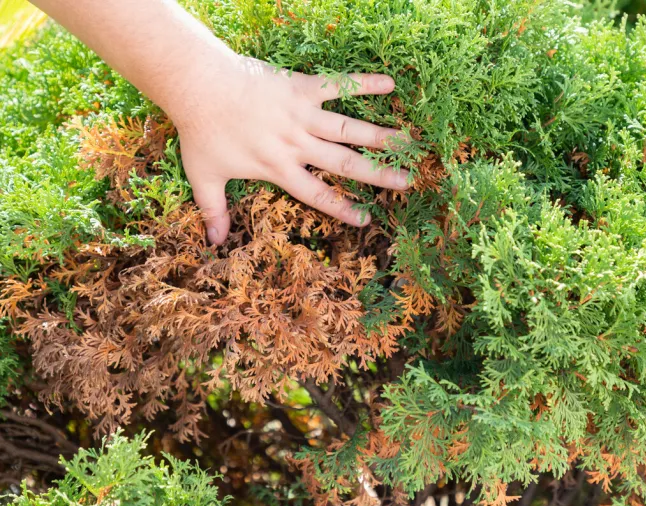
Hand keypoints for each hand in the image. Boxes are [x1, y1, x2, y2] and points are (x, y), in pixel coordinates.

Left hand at [172, 56, 409, 244]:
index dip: (341, 208)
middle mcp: (297, 144)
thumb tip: (214, 243)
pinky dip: (363, 84)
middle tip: (407, 181)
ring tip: (409, 143)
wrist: (198, 85)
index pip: (317, 194)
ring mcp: (302, 115)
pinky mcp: (301, 87)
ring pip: (348, 129)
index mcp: (279, 168)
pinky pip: (337, 85)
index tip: (366, 219)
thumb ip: (214, 210)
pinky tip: (390, 84)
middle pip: (344, 163)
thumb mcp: (203, 176)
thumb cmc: (200, 131)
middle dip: (378, 174)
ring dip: (380, 137)